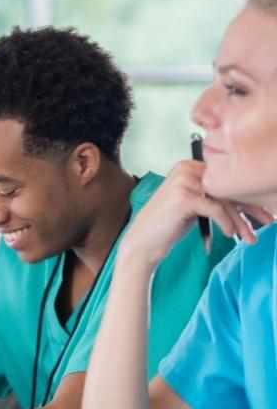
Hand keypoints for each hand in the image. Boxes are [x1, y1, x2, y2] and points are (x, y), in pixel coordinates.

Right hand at [119, 161, 273, 268]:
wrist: (143, 242)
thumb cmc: (168, 226)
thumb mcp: (193, 205)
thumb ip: (213, 195)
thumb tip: (248, 200)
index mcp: (188, 166)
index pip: (225, 178)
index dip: (247, 196)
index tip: (263, 212)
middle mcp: (186, 169)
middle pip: (228, 186)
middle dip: (250, 208)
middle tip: (268, 222)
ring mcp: (184, 182)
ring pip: (225, 199)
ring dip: (241, 220)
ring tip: (249, 237)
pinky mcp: (184, 197)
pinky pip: (216, 209)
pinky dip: (227, 223)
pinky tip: (230, 234)